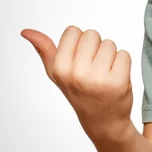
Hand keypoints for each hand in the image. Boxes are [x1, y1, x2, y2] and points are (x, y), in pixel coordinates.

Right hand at [21, 26, 133, 141]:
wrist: (103, 121)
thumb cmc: (80, 92)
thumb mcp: (57, 74)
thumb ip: (44, 51)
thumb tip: (26, 31)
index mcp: (60, 69)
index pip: (73, 31)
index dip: (79, 43)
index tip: (79, 60)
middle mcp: (77, 74)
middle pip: (92, 34)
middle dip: (95, 47)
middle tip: (94, 68)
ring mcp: (98, 79)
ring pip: (110, 43)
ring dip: (110, 56)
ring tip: (105, 73)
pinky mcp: (119, 82)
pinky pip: (124, 54)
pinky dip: (123, 63)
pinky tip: (116, 78)